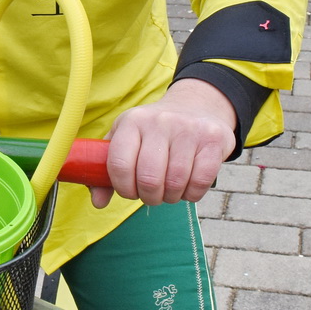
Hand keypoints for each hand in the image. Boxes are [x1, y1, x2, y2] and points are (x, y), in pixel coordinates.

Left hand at [90, 79, 237, 207]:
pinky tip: (188, 186)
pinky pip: (200, 182)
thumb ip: (107, 171)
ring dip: (171, 197)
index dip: (123, 188)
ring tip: (170, 190)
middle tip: (152, 195)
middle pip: (149, 179)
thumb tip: (97, 202)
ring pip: (175, 183)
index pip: (119, 165)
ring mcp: (188, 129)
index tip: (130, 192)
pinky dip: (192, 194)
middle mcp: (159, 122)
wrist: (196, 107)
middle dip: (149, 197)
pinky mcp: (212, 139)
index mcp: (132, 122)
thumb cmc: (153, 133)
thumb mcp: (126, 141)